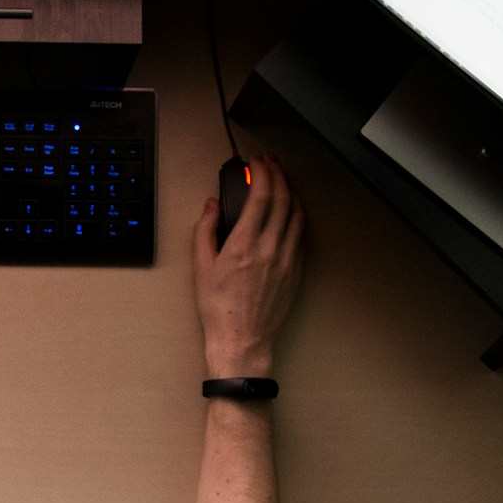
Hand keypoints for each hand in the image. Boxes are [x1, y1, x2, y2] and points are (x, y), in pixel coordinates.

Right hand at [193, 150, 303, 374]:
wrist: (243, 340)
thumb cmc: (219, 309)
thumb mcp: (201, 267)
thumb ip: (205, 230)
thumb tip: (210, 206)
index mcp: (244, 245)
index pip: (261, 197)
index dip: (262, 173)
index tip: (258, 162)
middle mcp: (270, 248)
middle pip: (282, 199)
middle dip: (278, 175)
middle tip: (271, 164)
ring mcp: (287, 259)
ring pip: (297, 214)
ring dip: (291, 192)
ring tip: (282, 181)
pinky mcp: (296, 271)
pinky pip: (301, 234)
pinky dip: (297, 215)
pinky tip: (291, 210)